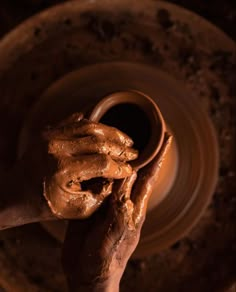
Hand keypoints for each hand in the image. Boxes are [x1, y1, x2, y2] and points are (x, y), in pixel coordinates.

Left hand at [23, 112, 137, 218]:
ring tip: (125, 138)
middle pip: (99, 141)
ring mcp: (51, 136)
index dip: (120, 166)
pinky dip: (93, 123)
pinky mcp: (48, 131)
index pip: (102, 163)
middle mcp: (56, 148)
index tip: (130, 169)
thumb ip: (101, 195)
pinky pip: (75, 121)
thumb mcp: (77, 209)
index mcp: (63, 170)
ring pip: (90, 126)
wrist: (16, 193)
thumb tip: (117, 178)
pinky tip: (105, 129)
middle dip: (121, 147)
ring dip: (111, 132)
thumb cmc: (46, 205)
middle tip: (134, 151)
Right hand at [62, 133, 171, 291]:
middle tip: (143, 130)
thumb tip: (128, 172)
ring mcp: (106, 200)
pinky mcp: (90, 203)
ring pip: (112, 172)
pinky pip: (93, 181)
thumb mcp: (118, 226)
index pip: (149, 174)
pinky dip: (95, 167)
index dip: (157, 156)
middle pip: (133, 169)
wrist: (87, 273)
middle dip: (139, 150)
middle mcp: (122, 199)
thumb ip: (121, 199)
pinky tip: (92, 158)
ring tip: (116, 137)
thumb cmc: (107, 255)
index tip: (166, 138)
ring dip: (115, 156)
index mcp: (134, 204)